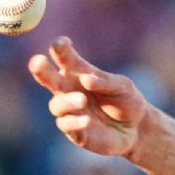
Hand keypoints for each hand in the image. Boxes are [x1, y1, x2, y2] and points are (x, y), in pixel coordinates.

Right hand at [29, 36, 149, 156]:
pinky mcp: (75, 132)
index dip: (60, 49)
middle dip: (40, 69)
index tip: (61, 42)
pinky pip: (67, 126)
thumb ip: (105, 82)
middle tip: (37, 61)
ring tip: (82, 99)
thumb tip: (86, 79)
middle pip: (48, 79)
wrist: (137, 128)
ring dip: (67, 101)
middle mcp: (68, 90)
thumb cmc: (126, 101)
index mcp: (78, 73)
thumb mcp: (122, 86)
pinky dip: (74, 122)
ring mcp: (70, 111)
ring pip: (57, 105)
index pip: (64, 58)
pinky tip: (86, 120)